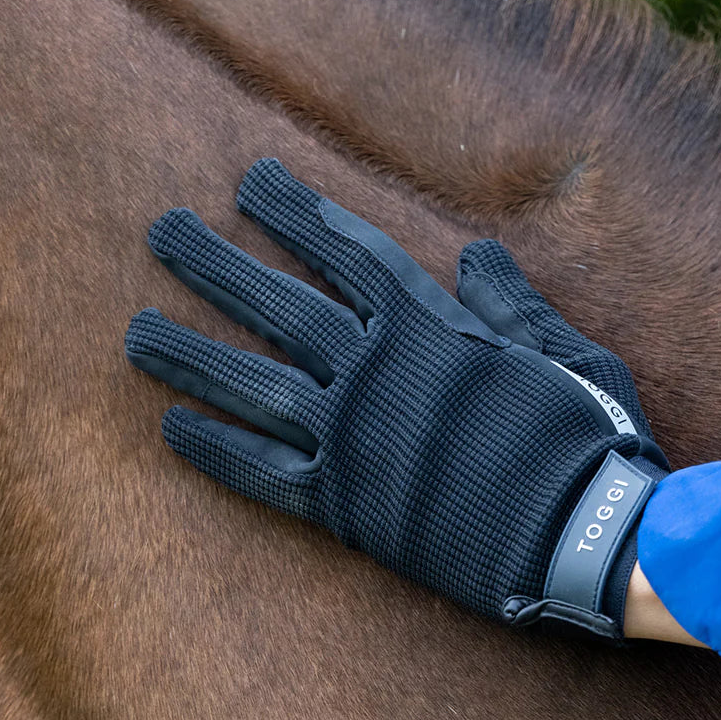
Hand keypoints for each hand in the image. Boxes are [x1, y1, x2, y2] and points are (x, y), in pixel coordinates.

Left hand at [126, 159, 668, 640]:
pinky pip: (264, 473)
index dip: (294, 211)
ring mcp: (353, 438)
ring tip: (134, 332)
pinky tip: (171, 429)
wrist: (584, 538)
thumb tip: (474, 253)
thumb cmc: (586, 438)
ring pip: (251, 384)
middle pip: (279, 304)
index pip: (345, 250)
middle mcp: (376, 371)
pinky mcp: (346, 505)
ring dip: (188, 355)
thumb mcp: (566, 351)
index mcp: (430, 327)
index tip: (247, 181)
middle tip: (160, 230)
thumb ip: (513, 302)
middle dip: (215, 263)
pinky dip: (216, 452)